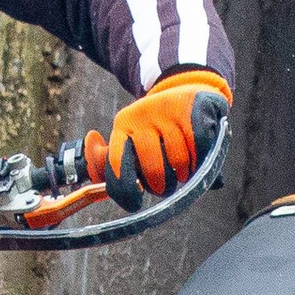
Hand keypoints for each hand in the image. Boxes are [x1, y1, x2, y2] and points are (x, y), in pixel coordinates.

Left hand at [84, 68, 230, 208]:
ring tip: (184, 171)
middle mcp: (141, 116)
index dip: (125, 189)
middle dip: (161, 186)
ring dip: (184, 173)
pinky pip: (198, 144)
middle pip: (152, 168)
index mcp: (123, 126)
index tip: (135, 203)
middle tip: (165, 187)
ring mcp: (167, 110)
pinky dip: (201, 157)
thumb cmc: (157, 129)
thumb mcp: (132, 142)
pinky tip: (198, 157)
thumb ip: (111, 161)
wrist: (187, 91)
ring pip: (178, 160)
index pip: (116, 162)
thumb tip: (93, 166)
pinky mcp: (192, 106)